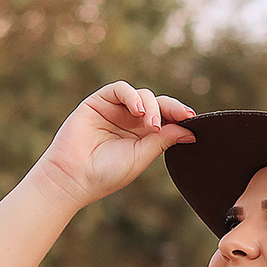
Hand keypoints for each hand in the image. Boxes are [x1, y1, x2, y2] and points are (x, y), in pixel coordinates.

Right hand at [37, 82, 195, 208]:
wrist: (74, 177)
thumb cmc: (106, 173)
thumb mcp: (141, 156)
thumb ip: (163, 140)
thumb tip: (190, 131)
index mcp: (141, 136)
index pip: (165, 118)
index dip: (179, 115)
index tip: (192, 118)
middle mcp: (129, 121)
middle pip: (156, 103)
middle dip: (170, 108)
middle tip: (180, 117)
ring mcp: (114, 110)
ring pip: (141, 95)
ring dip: (151, 105)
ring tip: (152, 124)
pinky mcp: (98, 102)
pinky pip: (120, 89)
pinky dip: (132, 96)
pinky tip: (137, 110)